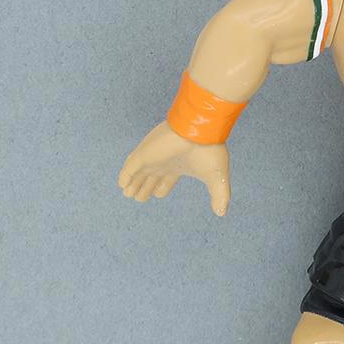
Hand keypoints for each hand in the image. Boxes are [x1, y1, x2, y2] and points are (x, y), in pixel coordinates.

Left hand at [117, 122, 231, 215]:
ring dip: (133, 184)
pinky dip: (125, 176)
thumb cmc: (209, 151)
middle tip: (138, 198)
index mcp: (178, 167)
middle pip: (151, 178)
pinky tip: (122, 185)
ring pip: (138, 174)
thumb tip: (221, 213)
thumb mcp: (217, 178)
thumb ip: (219, 196)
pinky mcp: (144, 154)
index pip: (166, 180)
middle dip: (144, 188)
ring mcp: (152, 158)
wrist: (201, 131)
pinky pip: (129, 167)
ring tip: (127, 194)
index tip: (157, 194)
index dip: (161, 188)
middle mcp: (164, 163)